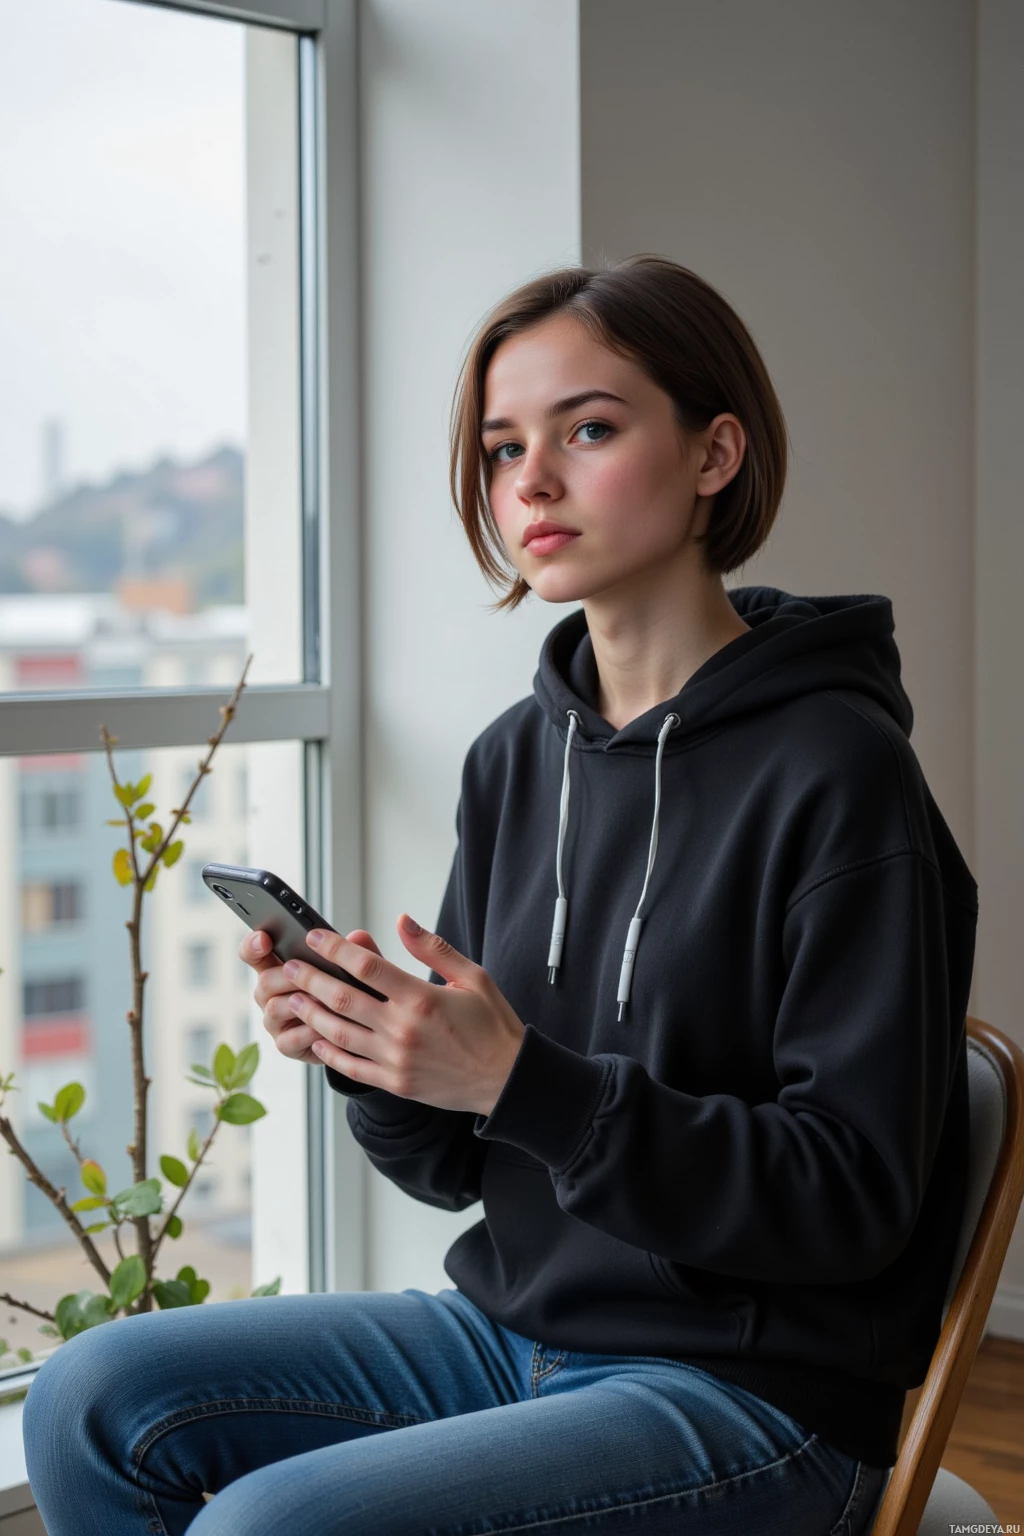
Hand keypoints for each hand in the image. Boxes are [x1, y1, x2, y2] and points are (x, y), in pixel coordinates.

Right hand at [241, 926, 385, 1067]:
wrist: (358, 1034)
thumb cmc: (350, 995)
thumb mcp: (354, 970)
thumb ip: (355, 952)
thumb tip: (358, 936)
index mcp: (280, 968)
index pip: (254, 953)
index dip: (253, 945)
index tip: (264, 938)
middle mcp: (272, 994)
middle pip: (264, 980)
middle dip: (287, 976)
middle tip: (307, 972)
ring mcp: (276, 1021)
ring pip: (274, 1008)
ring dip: (301, 1003)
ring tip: (325, 1000)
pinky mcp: (286, 1045)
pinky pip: (289, 1038)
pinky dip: (309, 1032)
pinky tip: (327, 1028)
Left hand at [276, 914, 526, 1115]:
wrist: (507, 1079)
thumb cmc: (492, 1026)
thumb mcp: (473, 977)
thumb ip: (433, 949)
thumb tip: (402, 920)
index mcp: (421, 998)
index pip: (366, 966)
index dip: (335, 949)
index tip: (315, 938)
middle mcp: (403, 1029)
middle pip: (343, 998)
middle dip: (311, 980)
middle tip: (290, 967)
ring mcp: (396, 1059)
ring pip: (340, 1034)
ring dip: (313, 1014)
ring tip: (294, 1000)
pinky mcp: (395, 1082)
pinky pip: (352, 1067)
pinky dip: (329, 1053)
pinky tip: (317, 1039)